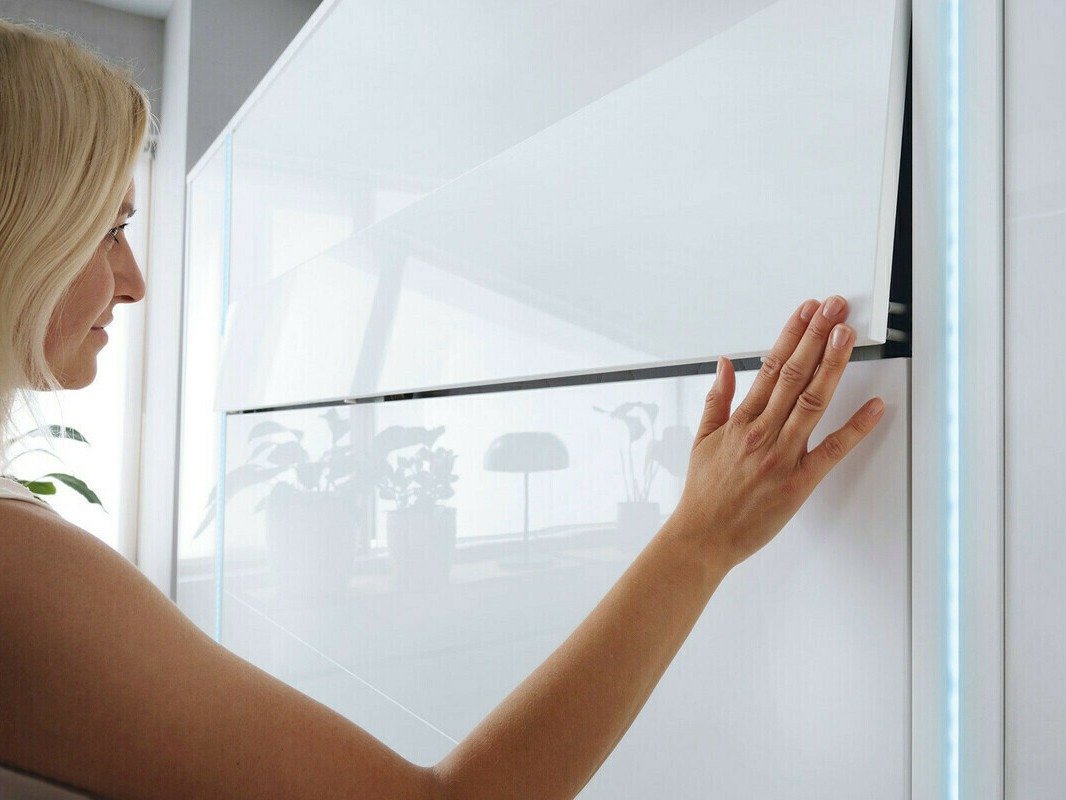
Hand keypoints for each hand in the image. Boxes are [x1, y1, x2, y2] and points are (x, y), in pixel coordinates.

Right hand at [670, 295, 884, 573]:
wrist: (703, 536)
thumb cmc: (703, 494)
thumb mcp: (702, 440)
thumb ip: (717, 399)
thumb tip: (726, 364)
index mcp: (741, 421)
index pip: (771, 366)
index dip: (792, 334)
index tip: (807, 311)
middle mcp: (763, 432)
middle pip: (795, 374)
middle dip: (817, 336)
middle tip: (835, 308)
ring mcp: (783, 455)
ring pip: (813, 401)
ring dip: (832, 365)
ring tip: (847, 335)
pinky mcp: (799, 481)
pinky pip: (833, 450)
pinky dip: (856, 427)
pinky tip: (874, 407)